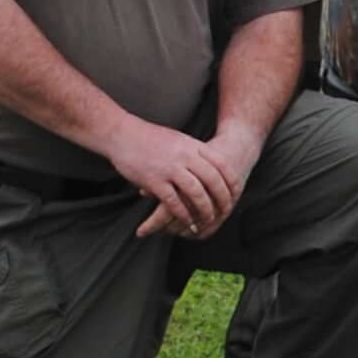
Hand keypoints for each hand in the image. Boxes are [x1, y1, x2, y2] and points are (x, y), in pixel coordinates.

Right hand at [107, 119, 243, 240]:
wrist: (121, 133)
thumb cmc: (150, 138)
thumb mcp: (179, 139)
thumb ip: (195, 151)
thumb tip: (211, 162)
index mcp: (192, 146)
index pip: (221, 164)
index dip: (231, 181)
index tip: (236, 193)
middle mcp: (184, 157)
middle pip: (212, 180)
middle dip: (222, 199)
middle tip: (226, 211)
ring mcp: (169, 169)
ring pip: (196, 193)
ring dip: (204, 210)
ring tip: (208, 221)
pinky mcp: (154, 181)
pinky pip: (174, 202)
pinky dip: (183, 215)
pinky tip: (188, 223)